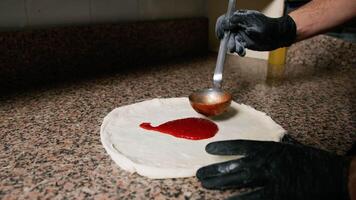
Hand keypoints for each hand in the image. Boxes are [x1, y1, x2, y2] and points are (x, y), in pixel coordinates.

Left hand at [196, 137, 351, 199]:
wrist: (336, 177)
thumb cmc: (313, 162)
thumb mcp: (292, 149)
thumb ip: (276, 147)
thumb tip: (265, 144)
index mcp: (273, 149)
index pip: (244, 146)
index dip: (225, 148)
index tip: (209, 149)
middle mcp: (270, 162)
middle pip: (237, 165)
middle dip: (216, 169)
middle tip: (199, 173)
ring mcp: (274, 179)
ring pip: (242, 180)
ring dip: (222, 183)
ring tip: (204, 184)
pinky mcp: (280, 195)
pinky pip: (255, 198)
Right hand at [216, 10, 296, 55]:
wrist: (277, 36)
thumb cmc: (267, 25)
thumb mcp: (252, 20)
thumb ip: (239, 20)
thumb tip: (227, 22)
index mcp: (239, 17)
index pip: (224, 20)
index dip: (220, 27)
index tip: (222, 34)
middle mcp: (238, 26)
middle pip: (226, 33)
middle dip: (228, 41)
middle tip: (232, 48)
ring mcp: (240, 34)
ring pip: (230, 41)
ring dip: (233, 47)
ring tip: (240, 51)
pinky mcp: (243, 42)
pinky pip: (237, 47)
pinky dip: (239, 51)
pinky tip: (243, 52)